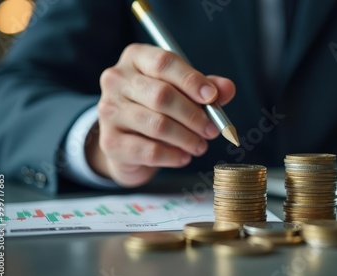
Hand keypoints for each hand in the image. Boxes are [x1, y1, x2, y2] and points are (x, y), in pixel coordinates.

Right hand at [86, 43, 235, 186]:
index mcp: (135, 58)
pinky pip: (149, 151)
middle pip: (162, 95)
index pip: (164, 62)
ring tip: (200, 145)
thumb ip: (206, 88)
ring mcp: (109, 111)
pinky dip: (173, 156)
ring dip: (187, 138)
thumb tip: (227, 88)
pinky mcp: (110, 142)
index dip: (192, 80)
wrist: (128, 143)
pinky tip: (183, 157)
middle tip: (212, 130)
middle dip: (194, 115)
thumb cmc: (157, 108)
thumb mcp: (182, 92)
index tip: (212, 97)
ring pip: (157, 125)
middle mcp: (116, 80)